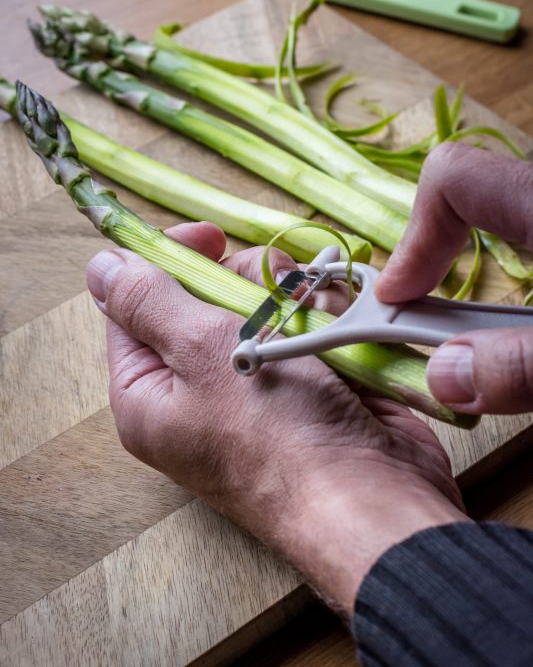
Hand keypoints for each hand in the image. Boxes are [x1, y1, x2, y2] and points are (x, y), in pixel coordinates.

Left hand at [86, 221, 465, 615]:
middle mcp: (196, 389)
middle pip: (206, 296)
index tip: (212, 237)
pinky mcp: (305, 383)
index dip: (170, 260)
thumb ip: (150, 300)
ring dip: (293, 299)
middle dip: (245, 281)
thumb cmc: (277, 432)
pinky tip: (342, 329)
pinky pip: (304, 324)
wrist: (372, 498)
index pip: (136, 304)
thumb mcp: (200, 351)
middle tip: (277, 288)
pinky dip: (323, 318)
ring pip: (262, 304)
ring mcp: (254, 387)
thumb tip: (99, 267)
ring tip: (319, 319)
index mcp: (149, 391)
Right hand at [377, 141, 532, 414]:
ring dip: (474, 272)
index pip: (452, 181)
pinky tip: (517, 326)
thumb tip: (445, 376)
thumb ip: (521, 366)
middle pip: (468, 200)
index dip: (411, 240)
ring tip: (469, 332)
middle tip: (420, 319)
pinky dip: (511, 278)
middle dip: (435, 260)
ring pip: (503, 219)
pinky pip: (529, 238)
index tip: (394, 300)